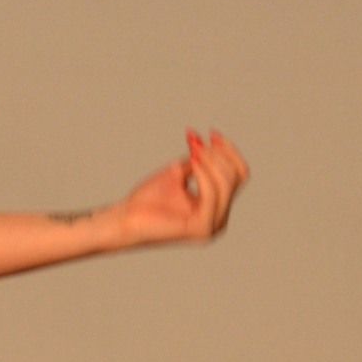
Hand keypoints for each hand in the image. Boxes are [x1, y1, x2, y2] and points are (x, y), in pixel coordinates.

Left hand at [117, 128, 249, 247]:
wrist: (124, 221)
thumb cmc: (145, 201)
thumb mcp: (176, 174)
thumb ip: (196, 161)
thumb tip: (205, 139)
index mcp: (217, 209)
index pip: (238, 176)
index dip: (229, 152)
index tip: (212, 133)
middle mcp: (219, 220)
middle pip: (235, 178)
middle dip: (218, 154)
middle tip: (196, 141)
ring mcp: (212, 227)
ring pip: (226, 185)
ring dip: (210, 161)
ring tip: (193, 149)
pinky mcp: (201, 228)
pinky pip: (211, 195)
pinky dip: (204, 175)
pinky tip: (193, 162)